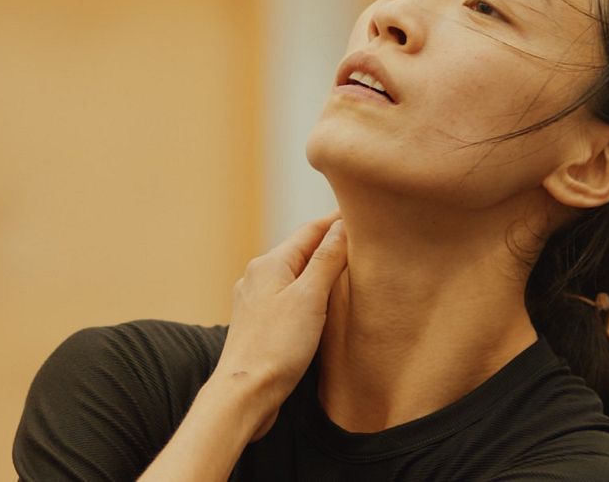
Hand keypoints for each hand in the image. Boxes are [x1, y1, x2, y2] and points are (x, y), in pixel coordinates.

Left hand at [212, 214, 348, 439]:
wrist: (244, 395)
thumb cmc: (276, 347)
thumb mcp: (309, 298)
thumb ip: (327, 260)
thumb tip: (341, 226)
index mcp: (269, 263)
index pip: (310, 231)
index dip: (338, 221)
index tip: (364, 212)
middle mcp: (258, 276)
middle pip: (302, 250)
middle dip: (331, 244)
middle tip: (363, 239)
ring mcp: (256, 300)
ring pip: (295, 275)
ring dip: (320, 269)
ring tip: (348, 268)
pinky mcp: (259, 323)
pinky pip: (289, 296)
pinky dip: (309, 292)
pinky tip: (321, 303)